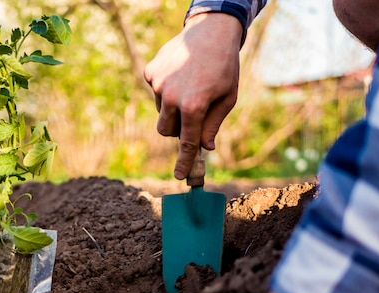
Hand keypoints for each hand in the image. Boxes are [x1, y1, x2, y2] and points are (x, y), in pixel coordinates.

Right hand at [143, 13, 242, 179]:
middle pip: (166, 130)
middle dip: (177, 129)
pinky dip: (166, 89)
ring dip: (173, 107)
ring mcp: (158, 84)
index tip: (179, 176)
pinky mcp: (151, 72)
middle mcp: (171, 97)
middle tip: (192, 116)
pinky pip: (156, 92)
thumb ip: (213, 124)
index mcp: (193, 106)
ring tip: (190, 85)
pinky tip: (180, 74)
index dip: (182, 161)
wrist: (211, 30)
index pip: (186, 142)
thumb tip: (205, 146)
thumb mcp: (227, 98)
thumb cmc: (224, 66)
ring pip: (161, 111)